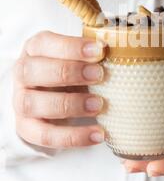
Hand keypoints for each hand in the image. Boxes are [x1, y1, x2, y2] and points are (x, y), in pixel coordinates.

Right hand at [13, 31, 106, 148]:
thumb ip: (93, 54)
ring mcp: (21, 101)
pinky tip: (97, 134)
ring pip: (33, 103)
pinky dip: (73, 137)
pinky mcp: (27, 128)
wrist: (50, 97)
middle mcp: (23, 73)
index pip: (45, 43)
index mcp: (35, 48)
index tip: (100, 50)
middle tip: (99, 75)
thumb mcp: (78, 57)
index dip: (71, 47)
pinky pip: (45, 136)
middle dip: (68, 72)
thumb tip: (125, 48)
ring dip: (69, 104)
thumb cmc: (70, 70)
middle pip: (33, 70)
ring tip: (98, 105)